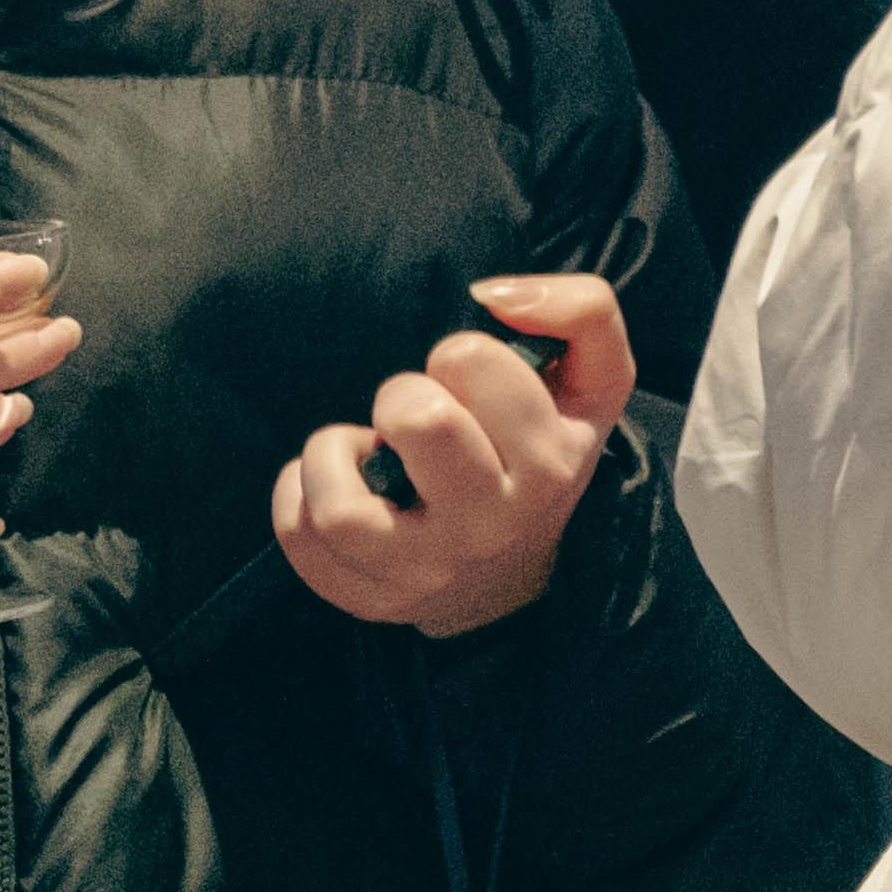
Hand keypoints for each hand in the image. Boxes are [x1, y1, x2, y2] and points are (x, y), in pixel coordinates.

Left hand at [278, 278, 632, 638]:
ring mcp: (427, 569)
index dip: (460, 353)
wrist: (513, 570)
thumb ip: (582, 310)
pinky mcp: (370, 598)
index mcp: (551, 463)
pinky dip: (296, 495)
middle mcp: (492, 523)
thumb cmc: (540, 448)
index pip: (471, 359)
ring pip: (341, 508)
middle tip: (412, 412)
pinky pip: (300, 538)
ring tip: (362, 449)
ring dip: (332, 453)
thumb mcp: (595, 380)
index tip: (469, 382)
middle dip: (400, 394)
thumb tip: (490, 293)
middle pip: (417, 421)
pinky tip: (334, 484)